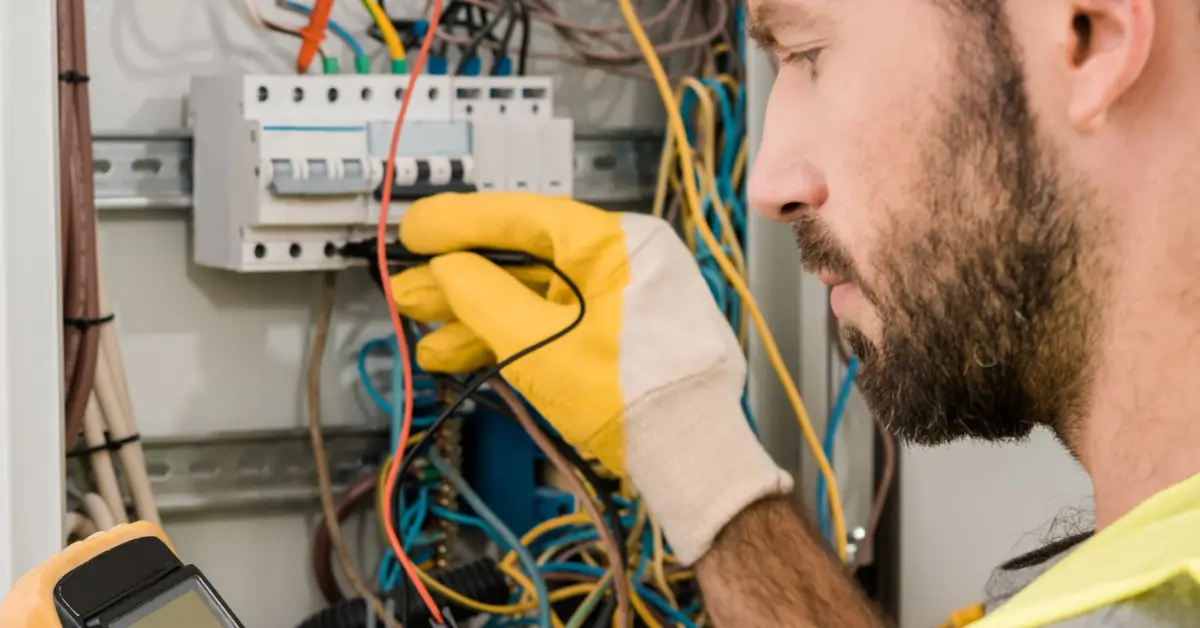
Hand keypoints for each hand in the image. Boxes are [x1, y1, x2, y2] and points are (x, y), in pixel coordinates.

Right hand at [391, 192, 791, 562]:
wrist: (687, 461)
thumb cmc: (635, 397)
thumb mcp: (540, 343)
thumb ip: (483, 298)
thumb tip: (445, 269)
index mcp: (619, 244)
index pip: (526, 217)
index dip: (461, 223)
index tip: (415, 229)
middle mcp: (621, 263)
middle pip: (523, 259)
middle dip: (458, 279)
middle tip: (406, 287)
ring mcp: (617, 303)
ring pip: (530, 297)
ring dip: (473, 315)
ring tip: (421, 329)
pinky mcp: (610, 339)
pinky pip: (549, 324)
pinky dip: (505, 337)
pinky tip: (456, 351)